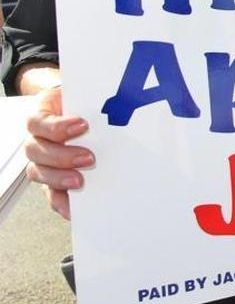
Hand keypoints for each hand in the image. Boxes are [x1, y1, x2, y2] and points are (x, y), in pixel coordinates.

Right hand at [23, 87, 91, 219]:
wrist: (86, 109)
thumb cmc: (86, 102)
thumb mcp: (89, 95)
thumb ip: (99, 100)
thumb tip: (129, 103)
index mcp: (44, 114)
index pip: (38, 121)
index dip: (57, 126)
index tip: (83, 125)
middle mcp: (38, 138)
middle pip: (35, 150)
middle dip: (62, 156)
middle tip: (88, 158)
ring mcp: (44, 160)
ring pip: (38, 172)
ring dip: (59, 178)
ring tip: (80, 181)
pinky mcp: (53, 178)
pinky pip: (50, 193)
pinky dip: (61, 202)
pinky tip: (74, 208)